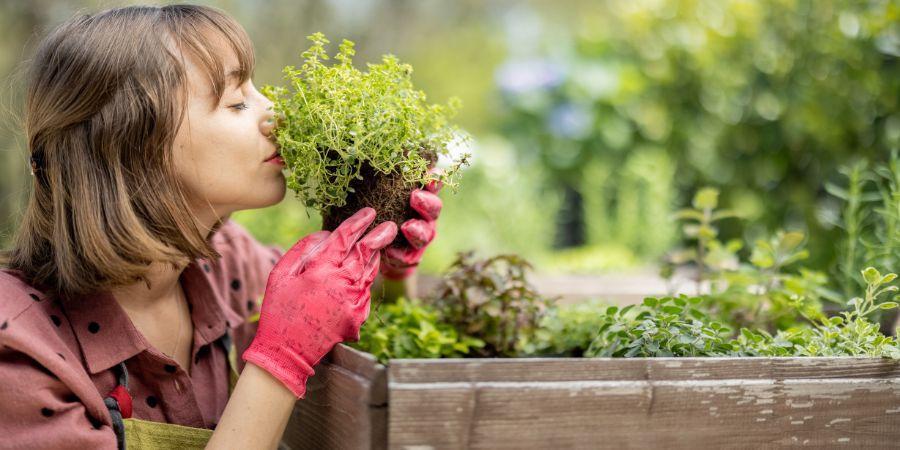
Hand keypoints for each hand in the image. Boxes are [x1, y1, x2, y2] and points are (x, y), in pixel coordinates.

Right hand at [242, 208, 396, 398]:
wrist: (287, 352)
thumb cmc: (279, 310)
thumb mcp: (281, 275)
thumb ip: (302, 250)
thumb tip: (324, 234)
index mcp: (321, 269)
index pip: (345, 237)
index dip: (358, 222)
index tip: (369, 212)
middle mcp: (342, 283)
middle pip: (367, 252)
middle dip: (380, 235)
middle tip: (390, 225)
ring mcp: (353, 301)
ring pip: (370, 271)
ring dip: (375, 257)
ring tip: (379, 245)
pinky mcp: (358, 316)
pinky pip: (366, 291)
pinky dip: (366, 280)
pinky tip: (363, 275)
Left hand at [380, 170, 442, 279]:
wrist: (374, 246)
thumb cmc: (379, 212)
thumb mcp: (381, 192)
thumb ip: (386, 179)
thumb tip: (380, 157)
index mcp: (421, 197)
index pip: (433, 185)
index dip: (435, 179)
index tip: (430, 174)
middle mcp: (425, 216)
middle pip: (434, 208)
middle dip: (426, 202)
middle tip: (414, 197)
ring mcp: (420, 237)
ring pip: (425, 234)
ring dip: (417, 230)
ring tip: (407, 227)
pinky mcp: (409, 257)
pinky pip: (407, 257)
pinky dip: (399, 254)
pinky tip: (390, 252)